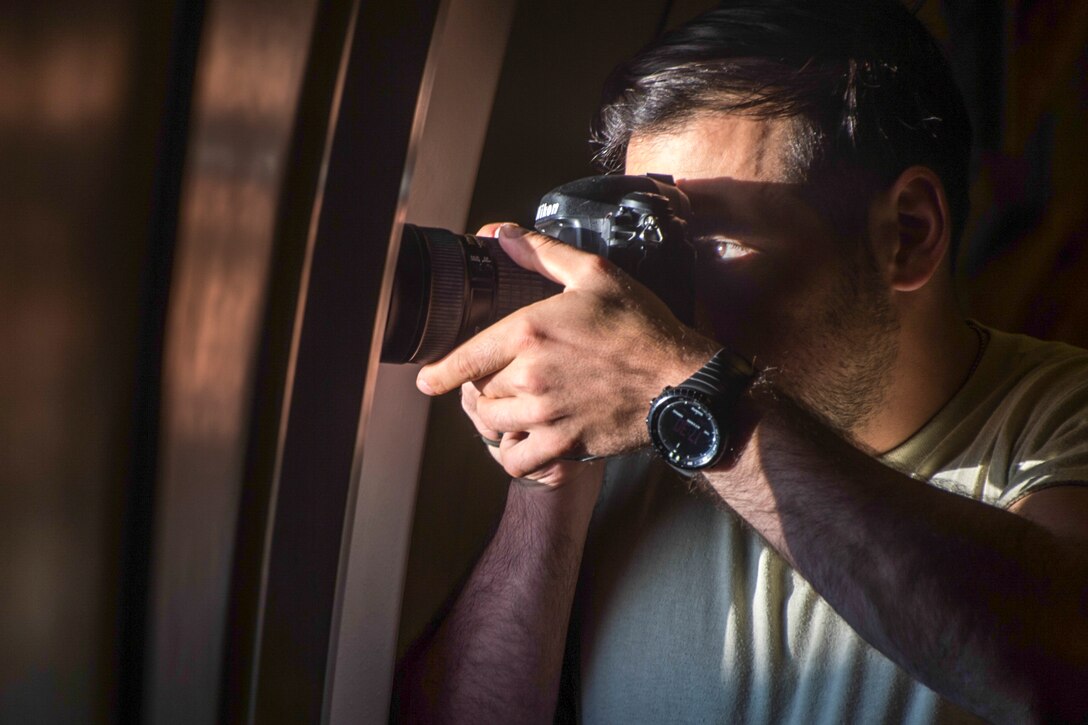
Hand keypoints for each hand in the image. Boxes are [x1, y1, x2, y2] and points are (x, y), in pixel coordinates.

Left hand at [417, 223, 718, 482]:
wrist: (681, 382)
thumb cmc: (642, 327)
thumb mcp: (595, 275)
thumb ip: (542, 253)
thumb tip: (500, 234)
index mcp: (529, 331)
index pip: (464, 358)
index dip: (440, 373)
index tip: (428, 380)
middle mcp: (529, 375)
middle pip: (478, 390)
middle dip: (483, 386)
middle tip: (497, 382)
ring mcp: (545, 413)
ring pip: (491, 424)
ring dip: (494, 417)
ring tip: (509, 408)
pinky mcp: (564, 444)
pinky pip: (516, 460)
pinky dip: (512, 453)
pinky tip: (524, 439)